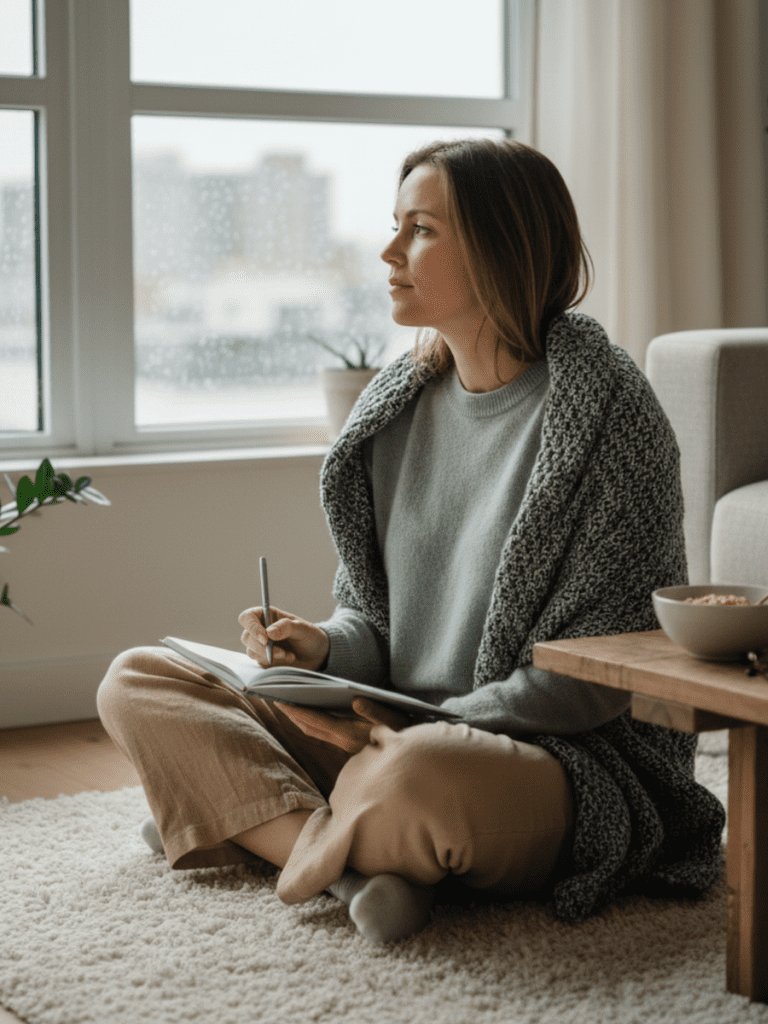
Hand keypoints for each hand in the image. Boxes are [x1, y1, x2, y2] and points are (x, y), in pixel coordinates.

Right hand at [238, 605, 329, 670]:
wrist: (317, 655)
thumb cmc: (310, 637)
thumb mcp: (303, 628)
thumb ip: (287, 627)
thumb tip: (269, 632)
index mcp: (267, 616)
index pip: (247, 617)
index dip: (252, 627)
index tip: (265, 639)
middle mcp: (261, 630)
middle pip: (246, 637)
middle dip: (262, 647)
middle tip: (282, 652)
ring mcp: (261, 646)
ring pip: (251, 651)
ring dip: (269, 656)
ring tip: (289, 655)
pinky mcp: (263, 660)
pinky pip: (259, 662)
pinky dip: (273, 663)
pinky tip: (288, 659)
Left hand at [275, 697, 410, 753]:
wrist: (409, 760)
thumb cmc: (402, 734)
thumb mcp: (393, 720)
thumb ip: (375, 711)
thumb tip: (356, 701)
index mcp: (349, 733)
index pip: (316, 721)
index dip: (297, 711)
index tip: (281, 699)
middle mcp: (342, 741)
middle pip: (309, 728)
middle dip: (291, 714)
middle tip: (274, 698)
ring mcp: (343, 745)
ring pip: (313, 732)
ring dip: (298, 719)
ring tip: (285, 704)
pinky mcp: (346, 744)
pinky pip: (321, 733)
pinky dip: (310, 723)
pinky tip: (306, 714)